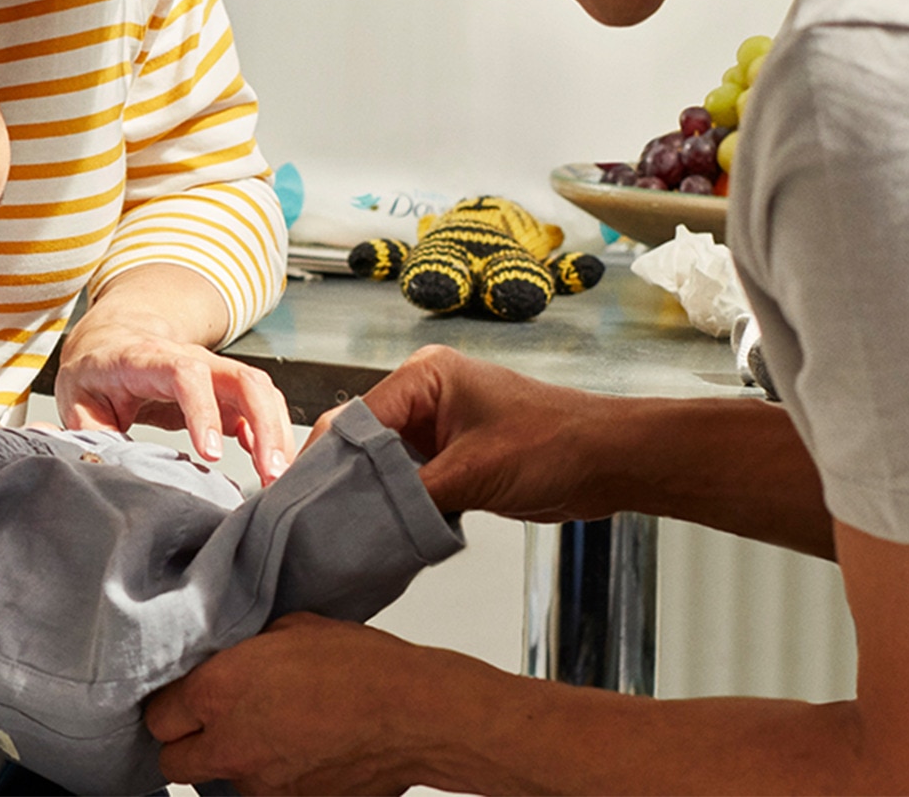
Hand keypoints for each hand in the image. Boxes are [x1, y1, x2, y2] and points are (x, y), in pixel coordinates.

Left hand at [55, 279, 294, 483]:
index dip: (204, 410)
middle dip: (263, 423)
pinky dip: (272, 432)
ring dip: (276, 431)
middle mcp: (189, 358)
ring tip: (277, 476)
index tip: (211, 454)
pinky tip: (272, 462)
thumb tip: (108, 465)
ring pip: (259, 389)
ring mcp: (213, 370)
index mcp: (147, 359)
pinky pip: (259, 403)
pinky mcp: (224, 389)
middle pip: (241, 377)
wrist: (112, 338)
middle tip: (270, 472)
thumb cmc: (96, 370)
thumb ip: (90, 431)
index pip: (186, 374)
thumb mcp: (77, 398)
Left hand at [147, 613, 438, 794]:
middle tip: (212, 717)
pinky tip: (296, 747)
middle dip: (185, 739)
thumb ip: (244, 648)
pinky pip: (259, 791)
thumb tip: (230, 656)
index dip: (171, 702)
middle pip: (172, 760)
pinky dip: (268, 774)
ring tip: (268, 728)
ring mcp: (259, 785)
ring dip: (230, 758)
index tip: (186, 692)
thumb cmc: (360, 665)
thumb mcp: (289, 629)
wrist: (412, 713)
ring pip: (217, 779)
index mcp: (219, 691)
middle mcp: (230, 745)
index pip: (157, 714)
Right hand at [327, 343, 613, 520]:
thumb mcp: (474, 472)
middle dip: (343, 480)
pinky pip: (408, 480)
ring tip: (341, 532)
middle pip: (365, 439)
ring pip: (384, 464)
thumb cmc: (555, 444)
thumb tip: (362, 521)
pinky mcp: (452, 456)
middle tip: (314, 522)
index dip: (327, 460)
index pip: (357, 417)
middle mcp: (425, 394)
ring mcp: (438, 426)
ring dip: (371, 497)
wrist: (607, 462)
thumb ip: (412, 494)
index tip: (301, 499)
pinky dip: (397, 505)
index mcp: (425, 375)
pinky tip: (381, 533)